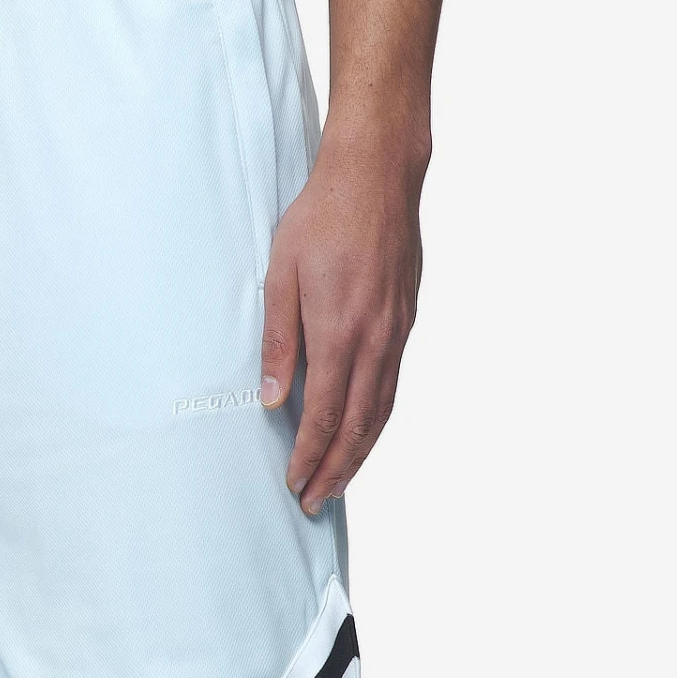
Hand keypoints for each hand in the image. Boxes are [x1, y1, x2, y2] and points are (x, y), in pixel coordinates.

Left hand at [260, 133, 424, 514]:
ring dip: (359, 454)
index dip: (309, 456)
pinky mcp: (405, 322)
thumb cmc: (322, 218)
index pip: (323, 414)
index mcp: (339, 332)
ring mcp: (395, 333)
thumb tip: (271, 399)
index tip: (294, 483)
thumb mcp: (280, 274)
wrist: (378, 175)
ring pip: (381, 412)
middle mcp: (375, 341)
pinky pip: (392, 386)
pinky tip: (363, 434)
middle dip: (335, 470)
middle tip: (315, 502)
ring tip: (338, 483)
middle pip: (357, 426)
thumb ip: (278, 341)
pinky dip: (377, 421)